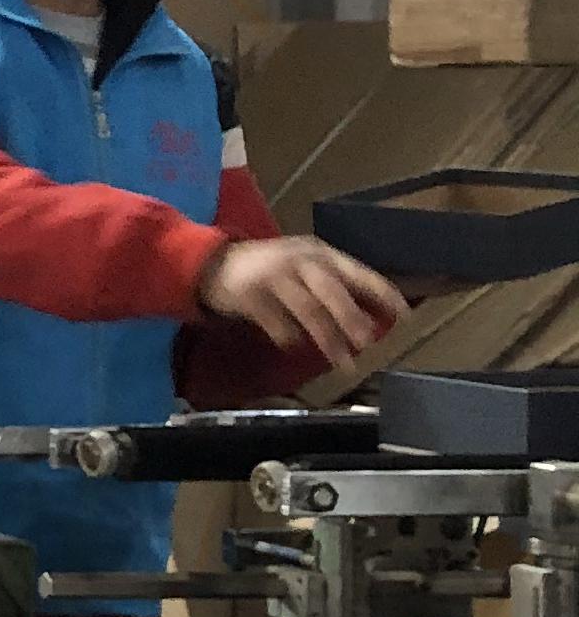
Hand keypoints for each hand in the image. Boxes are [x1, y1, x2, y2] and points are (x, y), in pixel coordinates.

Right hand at [197, 235, 404, 368]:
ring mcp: (273, 276)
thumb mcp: (304, 267)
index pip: (359, 272)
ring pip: (308, 310)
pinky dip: (288, 336)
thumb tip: (373, 316)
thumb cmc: (269, 269)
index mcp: (319, 254)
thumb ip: (334, 285)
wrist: (212, 263)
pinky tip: (292, 346)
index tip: (404, 315)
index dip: (382, 293)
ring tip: (343, 363)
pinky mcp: (249, 294)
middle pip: (332, 292)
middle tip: (368, 343)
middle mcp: (299, 261)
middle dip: (352, 319)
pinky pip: (276, 321)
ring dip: (328, 339)